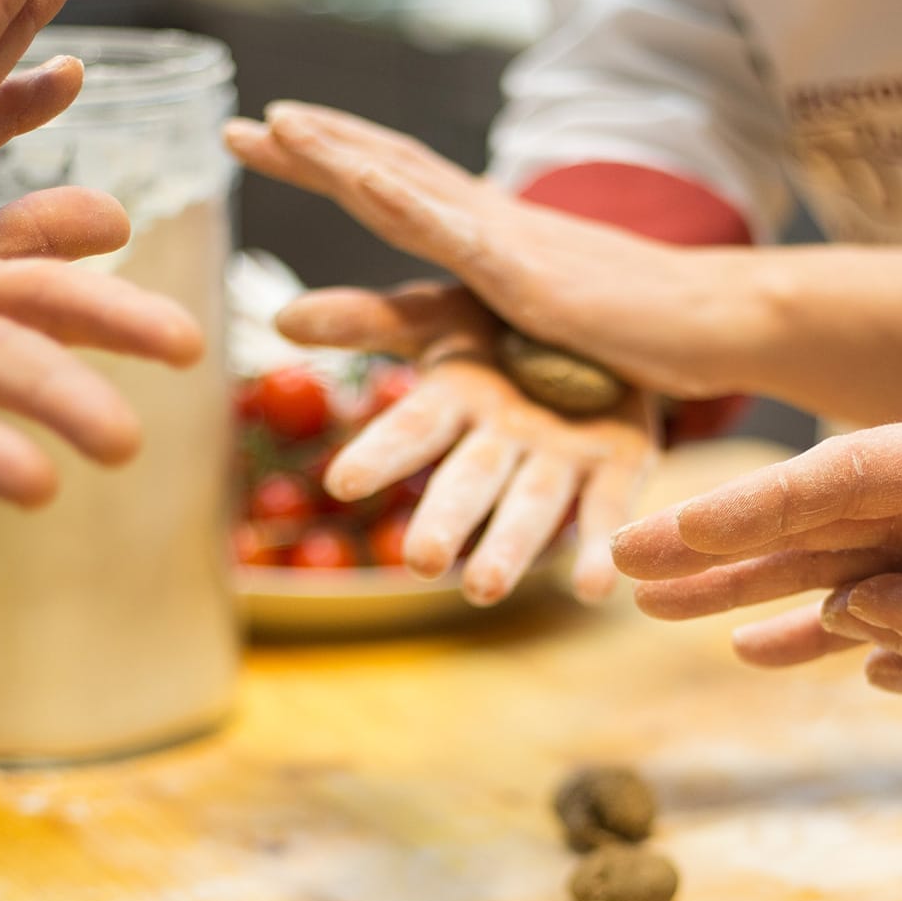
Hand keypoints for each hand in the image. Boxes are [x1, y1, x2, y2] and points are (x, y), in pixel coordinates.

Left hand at [226, 101, 763, 401]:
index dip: (332, 157)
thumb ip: (512, 321)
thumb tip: (480, 334)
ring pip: (408, 185)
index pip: (396, 184)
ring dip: (340, 155)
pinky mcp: (528, 275)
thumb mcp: (551, 323)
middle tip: (236, 125)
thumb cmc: (645, 333)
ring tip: (278, 127)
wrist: (720, 322)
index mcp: (491, 235)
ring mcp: (507, 241)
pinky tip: (357, 176)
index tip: (267, 135)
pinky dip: (400, 199)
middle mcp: (491, 222)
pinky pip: (452, 231)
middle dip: (310, 146)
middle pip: (386, 169)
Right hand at [273, 281, 656, 603]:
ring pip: (530, 510)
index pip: (412, 429)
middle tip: (424, 562)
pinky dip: (598, 549)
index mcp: (455, 402)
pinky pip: (606, 512)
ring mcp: (558, 461)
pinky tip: (594, 589)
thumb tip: (283, 318)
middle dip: (446, 521)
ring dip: (509, 550)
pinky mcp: (618, 467)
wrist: (599, 317)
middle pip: (468, 485)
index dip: (382, 454)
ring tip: (485, 591)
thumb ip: (371, 319)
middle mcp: (500, 443)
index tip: (343, 483)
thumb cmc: (503, 320)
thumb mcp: (442, 309)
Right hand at [612, 315, 901, 662]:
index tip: (671, 527)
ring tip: (656, 613)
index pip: (838, 480)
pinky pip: (875, 610)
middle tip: (615, 566)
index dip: (752, 506)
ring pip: (822, 570)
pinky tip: (766, 654)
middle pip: (803, 525)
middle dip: (710, 547)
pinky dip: (817, 632)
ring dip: (741, 594)